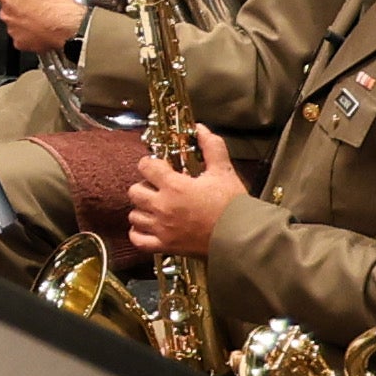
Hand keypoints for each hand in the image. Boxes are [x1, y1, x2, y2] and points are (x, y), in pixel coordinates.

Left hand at [120, 121, 238, 257]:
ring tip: (155, 206)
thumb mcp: (223, 170)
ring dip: (142, 209)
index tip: (160, 166)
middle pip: (134, 191)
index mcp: (174, 186)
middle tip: (158, 186)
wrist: (241, 236)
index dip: (151, 163)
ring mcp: (161, 229)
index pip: (145, 166)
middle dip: (144, 185)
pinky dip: (139, 233)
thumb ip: (211, 146)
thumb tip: (200, 129)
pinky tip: (148, 226)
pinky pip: (138, 240)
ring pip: (134, 215)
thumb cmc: (232, 204)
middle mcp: (162, 207)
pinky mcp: (165, 246)